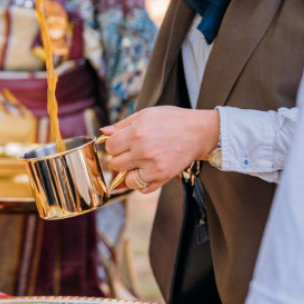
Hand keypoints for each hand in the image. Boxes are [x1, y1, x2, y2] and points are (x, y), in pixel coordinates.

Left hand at [99, 107, 218, 192]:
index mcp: (136, 133)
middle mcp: (143, 152)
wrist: (199, 132)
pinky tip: (145, 172)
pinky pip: (142, 189)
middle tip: (129, 153)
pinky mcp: (163, 177)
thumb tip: (103, 132)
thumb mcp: (146, 114)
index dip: (113, 144)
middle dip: (119, 158)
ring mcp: (153, 167)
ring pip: (125, 180)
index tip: (120, 143)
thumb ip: (122, 124)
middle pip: (115, 164)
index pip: (110, 147)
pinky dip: (140, 183)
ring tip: (137, 164)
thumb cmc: (172, 120)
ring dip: (128, 173)